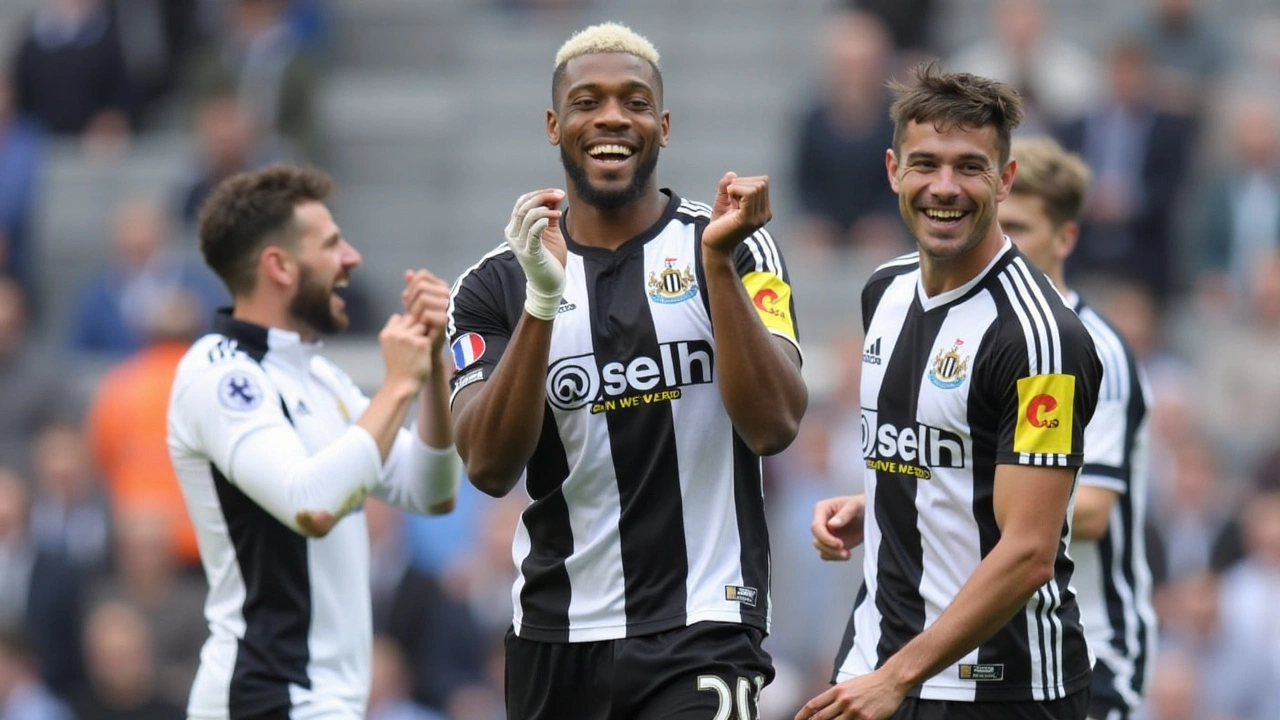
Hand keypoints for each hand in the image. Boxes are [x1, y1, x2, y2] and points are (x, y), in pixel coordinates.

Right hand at [378, 313, 433, 391]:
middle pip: (411, 318)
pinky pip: (429, 337)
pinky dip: (427, 345)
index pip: (398, 317)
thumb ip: (396, 332)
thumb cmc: (398, 367)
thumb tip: (409, 316)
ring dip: (422, 336)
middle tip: (412, 346)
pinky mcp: (421, 343)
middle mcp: (396, 333)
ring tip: (416, 351)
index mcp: (386, 334)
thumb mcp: (389, 347)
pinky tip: (421, 355)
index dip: (404, 325)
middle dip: (414, 328)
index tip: (405, 340)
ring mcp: (408, 337)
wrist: (402, 385)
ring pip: (422, 326)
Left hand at [401, 269, 449, 355]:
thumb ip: (412, 289)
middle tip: (410, 314)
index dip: (411, 286)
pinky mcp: (448, 320)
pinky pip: (427, 314)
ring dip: (414, 311)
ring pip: (423, 299)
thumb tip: (408, 273)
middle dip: (411, 300)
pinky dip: (420, 321)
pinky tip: (421, 328)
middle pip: (421, 287)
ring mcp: (450, 307)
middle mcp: (449, 295)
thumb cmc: (422, 327)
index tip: (407, 299)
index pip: (423, 275)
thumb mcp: (414, 305)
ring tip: (415, 322)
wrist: (429, 349)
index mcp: (442, 288)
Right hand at [505, 189, 566, 319]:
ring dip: (545, 209)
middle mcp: (513, 234)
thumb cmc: (550, 258)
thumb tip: (554, 196)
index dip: (539, 193)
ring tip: (557, 213)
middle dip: (543, 196)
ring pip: (528, 215)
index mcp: (515, 227)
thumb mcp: (550, 231)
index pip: (522, 202)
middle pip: (524, 206)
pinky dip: (543, 220)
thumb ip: (549, 214)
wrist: (549, 284)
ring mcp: (519, 244)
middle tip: (559, 195)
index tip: (556, 192)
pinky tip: (554, 217)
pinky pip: (533, 231)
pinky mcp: (529, 253)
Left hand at [703, 172, 771, 252]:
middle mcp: (765, 214)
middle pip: (761, 182)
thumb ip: (727, 186)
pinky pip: (748, 193)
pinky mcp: (747, 219)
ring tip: (731, 204)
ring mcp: (758, 218)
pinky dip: (734, 191)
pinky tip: (730, 204)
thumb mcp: (723, 201)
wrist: (714, 247)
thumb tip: (731, 174)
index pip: (763, 182)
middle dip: (742, 184)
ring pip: (756, 186)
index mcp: (763, 210)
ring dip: (737, 188)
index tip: (734, 199)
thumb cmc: (719, 226)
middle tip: (731, 201)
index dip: (745, 183)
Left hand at [794, 670, 907, 719]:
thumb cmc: (870, 683)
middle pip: (821, 718)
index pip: (814, 705)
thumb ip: (836, 696)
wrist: (891, 681)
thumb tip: (823, 709)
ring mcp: (855, 712)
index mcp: (837, 691)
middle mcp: (844, 701)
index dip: (802, 715)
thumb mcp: (849, 685)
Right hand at [812, 495, 865, 560]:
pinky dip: (835, 557)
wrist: (869, 514)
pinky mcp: (831, 543)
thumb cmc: (861, 505)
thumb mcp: (856, 506)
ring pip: (821, 549)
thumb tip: (831, 525)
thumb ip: (844, 514)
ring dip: (833, 554)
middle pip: (817, 540)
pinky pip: (827, 554)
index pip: (816, 527)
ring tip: (847, 554)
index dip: (825, 538)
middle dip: (830, 548)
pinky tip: (847, 554)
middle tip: (846, 552)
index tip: (840, 544)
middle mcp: (820, 522)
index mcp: (821, 509)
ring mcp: (825, 534)